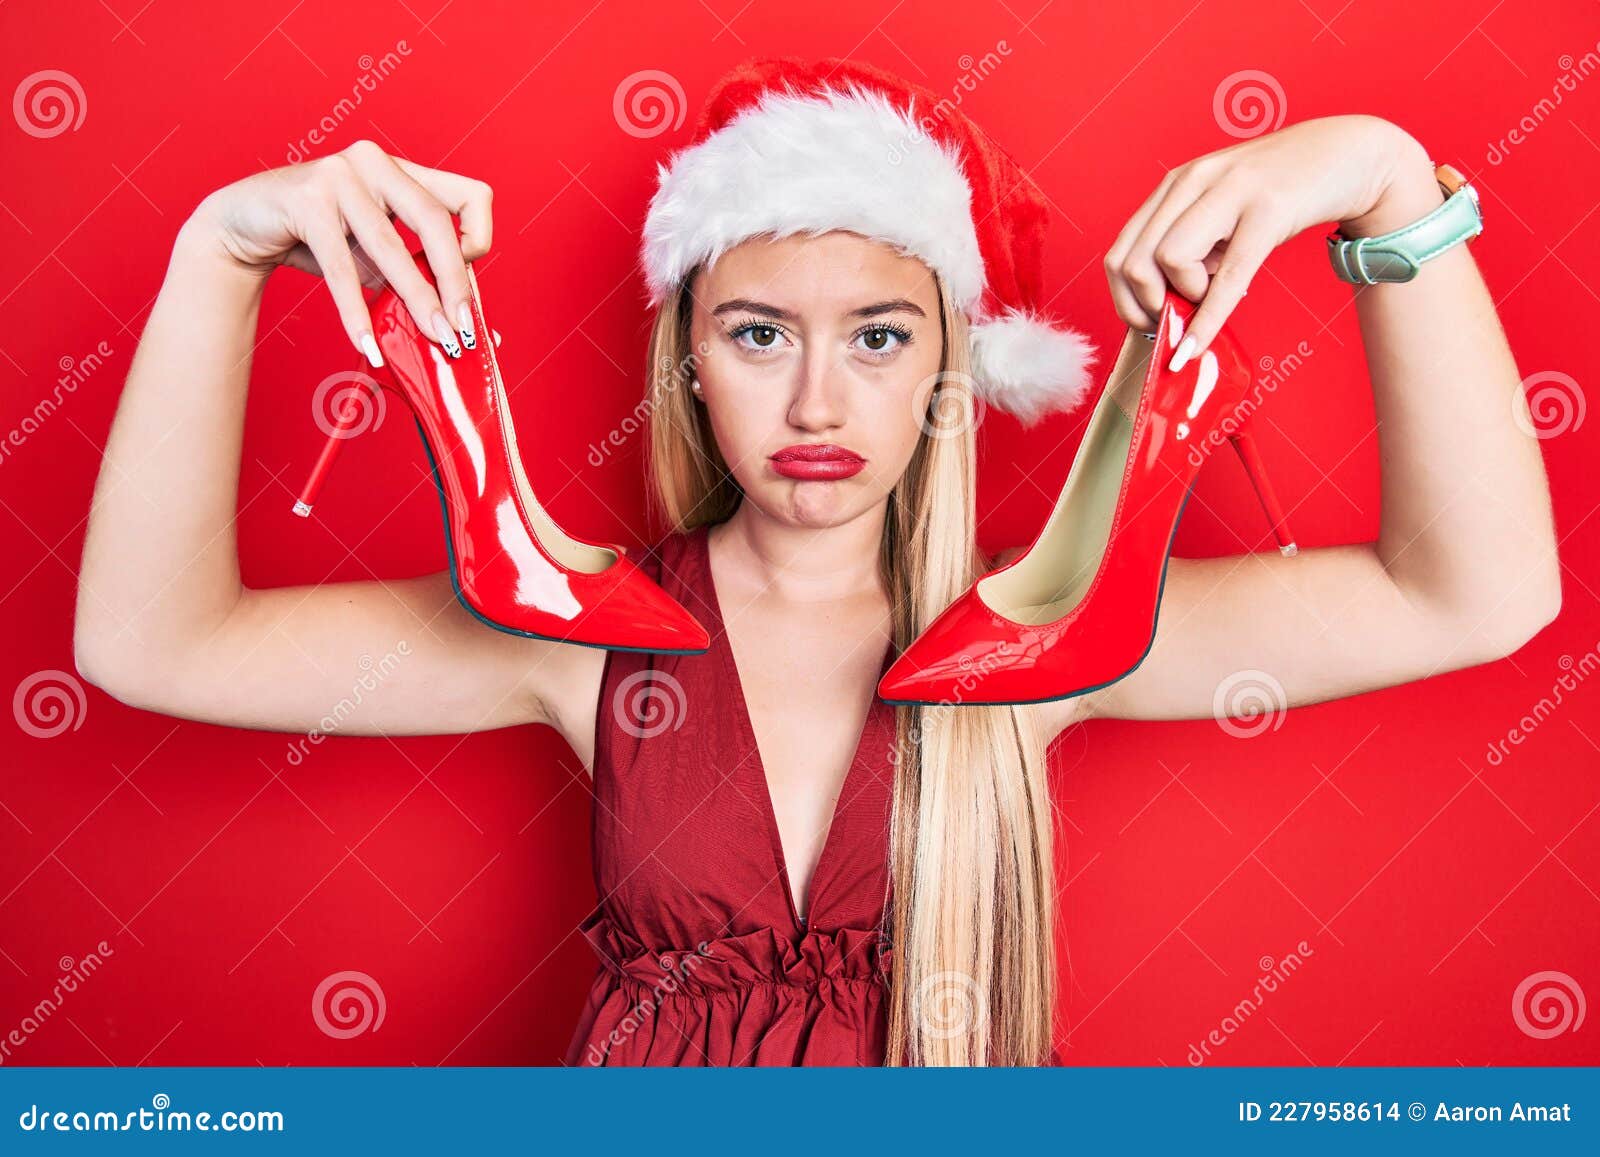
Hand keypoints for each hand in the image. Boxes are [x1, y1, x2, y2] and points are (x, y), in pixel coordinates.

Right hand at [185, 139, 493, 363]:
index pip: (470, 195)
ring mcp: (339, 175)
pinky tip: (367, 344)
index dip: (478, 238)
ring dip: (417, 301)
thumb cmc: (315, 240)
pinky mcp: (307, 200)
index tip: (466, 280)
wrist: (241, 226)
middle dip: (454, 282)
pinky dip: (356, 312)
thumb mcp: (372, 253)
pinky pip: (342, 268)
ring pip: (391, 248)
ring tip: (435, 339)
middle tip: (461, 329)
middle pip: (436, 221)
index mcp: (401, 170)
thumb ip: (410, 270)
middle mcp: (374, 162)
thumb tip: (458, 321)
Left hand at [1103, 115, 1434, 368]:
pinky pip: (1227, 276)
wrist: (1348, 155)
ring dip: (1182, 301)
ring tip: (1209, 299)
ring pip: (1167, 261)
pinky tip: (1199, 347)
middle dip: (1145, 309)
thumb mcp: (1222, 216)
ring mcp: (1228, 192)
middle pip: (1132, 263)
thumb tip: (1164, 310)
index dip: (1124, 301)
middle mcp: (1192, 182)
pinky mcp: (1267, 210)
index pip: (1119, 253)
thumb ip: (1191, 250)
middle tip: (1174, 323)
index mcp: (1175, 186)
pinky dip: (1207, 320)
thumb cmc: (1281, 196)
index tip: (1149, 322)